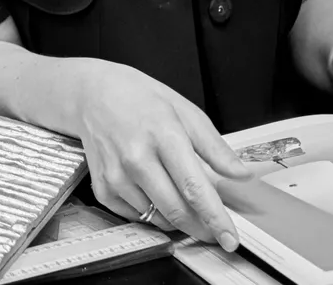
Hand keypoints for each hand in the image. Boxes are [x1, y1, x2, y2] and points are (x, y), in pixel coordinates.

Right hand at [73, 61, 250, 247]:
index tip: (230, 238)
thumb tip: (241, 175)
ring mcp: (116, 174)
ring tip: (173, 190)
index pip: (194, 188)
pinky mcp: (102, 187)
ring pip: (157, 218)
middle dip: (201, 227)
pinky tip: (149, 188)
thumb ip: (215, 147)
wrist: (91, 93)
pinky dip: (149, 211)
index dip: (216, 218)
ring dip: (175, 217)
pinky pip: (135, 216)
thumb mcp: (184, 110)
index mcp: (162, 135)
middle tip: (212, 226)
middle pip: (177, 211)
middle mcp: (136, 158)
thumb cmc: (139, 98)